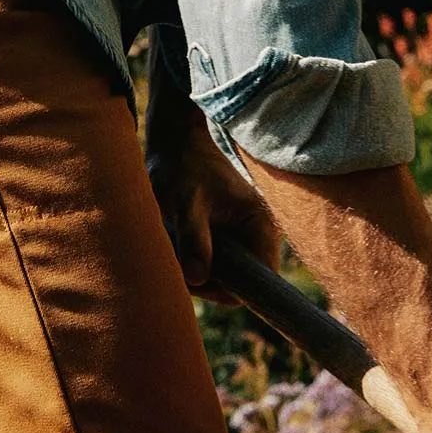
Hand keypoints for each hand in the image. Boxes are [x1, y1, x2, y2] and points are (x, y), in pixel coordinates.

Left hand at [145, 80, 278, 295]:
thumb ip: (193, 239)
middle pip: (237, 283)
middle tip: (174, 261)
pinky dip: (188, 261)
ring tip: (171, 246)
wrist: (174, 143)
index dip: (231, 288)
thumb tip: (196, 278)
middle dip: (205, 281)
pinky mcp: (221, 238)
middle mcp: (254, 235)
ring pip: (219, 276)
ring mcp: (238, 238)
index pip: (260, 278)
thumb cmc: (182, 167)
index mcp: (259, 226)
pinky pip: (208, 264)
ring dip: (192, 271)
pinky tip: (173, 243)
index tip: (197, 281)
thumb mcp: (186, 202)